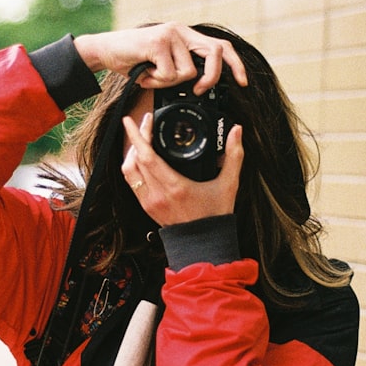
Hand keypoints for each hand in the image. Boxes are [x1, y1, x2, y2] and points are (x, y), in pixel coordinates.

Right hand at [74, 22, 247, 93]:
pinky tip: (143, 74)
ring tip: (151, 76)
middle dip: (211, 78)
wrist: (105, 51)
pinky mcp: (158, 42)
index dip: (235, 64)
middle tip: (197, 91)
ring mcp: (170, 34)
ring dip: (168, 82)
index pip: (220, 46)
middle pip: (215, 54)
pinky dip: (155, 81)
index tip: (243, 82)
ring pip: (188, 72)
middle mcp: (181, 30)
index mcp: (186, 35)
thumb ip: (182, 69)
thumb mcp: (163, 64)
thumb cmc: (134, 61)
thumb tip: (201, 88)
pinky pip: (169, 74)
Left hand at [121, 112, 243, 226]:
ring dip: (131, 152)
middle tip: (145, 123)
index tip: (133, 121)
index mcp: (175, 187)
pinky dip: (132, 167)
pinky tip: (141, 158)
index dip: (138, 136)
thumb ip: (234, 155)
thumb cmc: (215, 216)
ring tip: (141, 139)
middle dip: (137, 137)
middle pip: (136, 160)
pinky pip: (132, 182)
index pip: (148, 156)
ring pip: (129, 171)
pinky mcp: (146, 207)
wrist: (204, 245)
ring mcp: (150, 202)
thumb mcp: (229, 184)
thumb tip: (237, 131)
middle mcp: (158, 194)